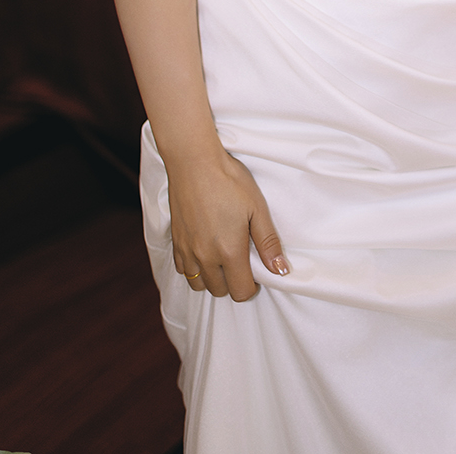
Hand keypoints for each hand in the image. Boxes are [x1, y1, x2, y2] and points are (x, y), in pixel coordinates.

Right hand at [168, 146, 288, 299]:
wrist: (195, 161)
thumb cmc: (229, 181)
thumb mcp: (257, 208)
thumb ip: (268, 242)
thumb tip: (280, 270)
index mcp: (229, 251)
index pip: (240, 292)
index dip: (252, 286)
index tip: (256, 273)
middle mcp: (205, 257)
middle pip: (220, 291)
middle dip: (233, 283)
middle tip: (241, 261)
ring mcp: (187, 250)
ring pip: (199, 284)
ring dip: (212, 278)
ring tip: (222, 258)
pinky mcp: (175, 241)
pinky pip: (182, 269)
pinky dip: (194, 267)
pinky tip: (204, 250)